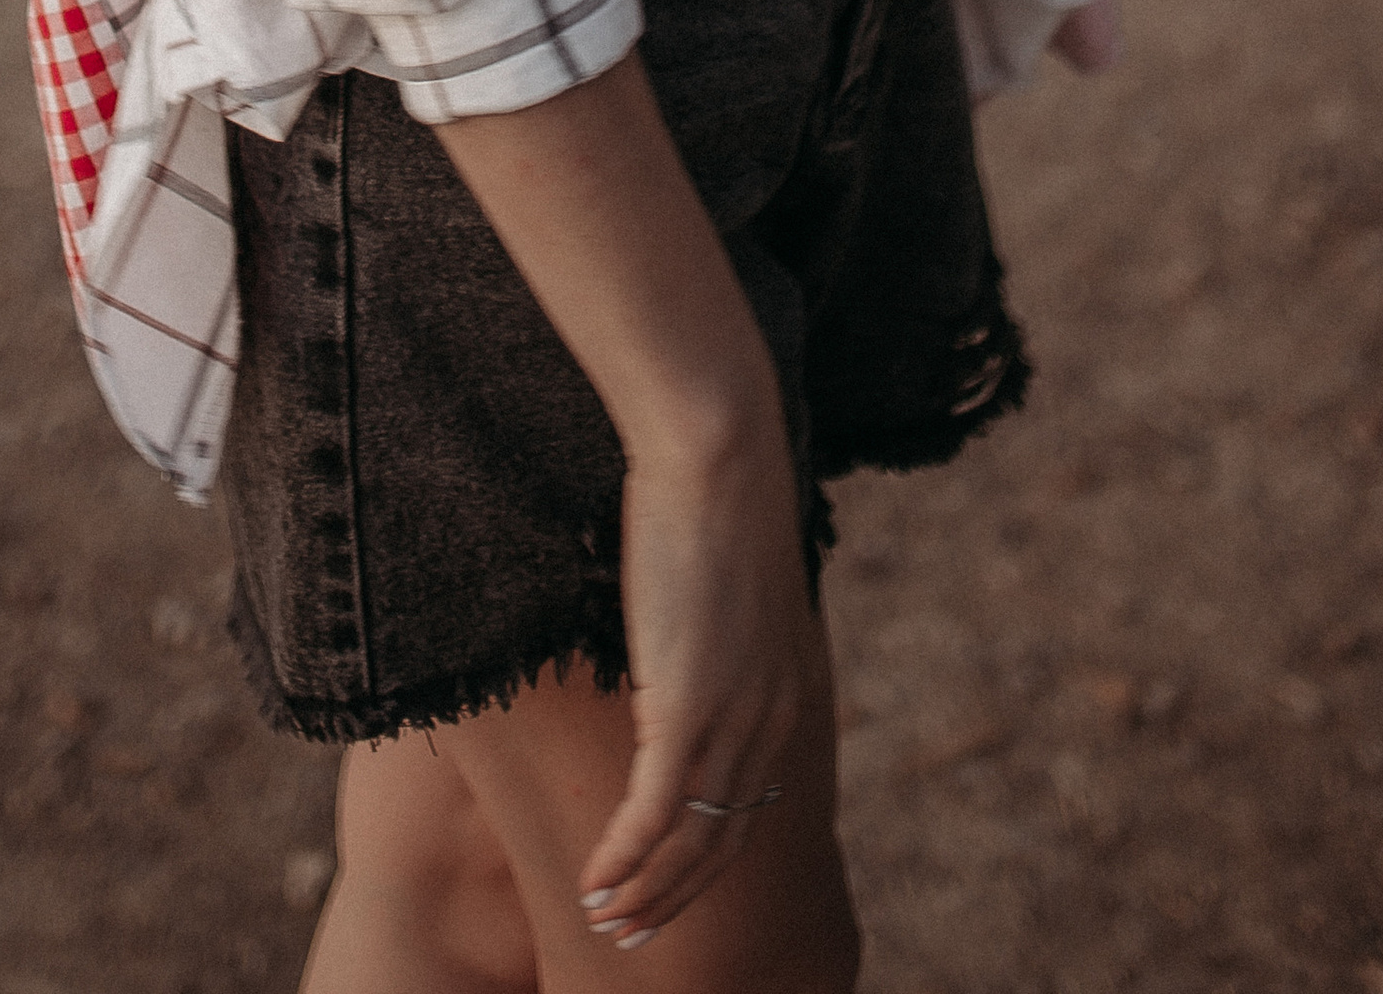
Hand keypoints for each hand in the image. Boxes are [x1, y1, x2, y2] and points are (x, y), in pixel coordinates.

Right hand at [577, 417, 812, 945]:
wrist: (719, 448)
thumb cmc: (713, 488)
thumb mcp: (726, 573)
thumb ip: (714, 620)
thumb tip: (681, 624)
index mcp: (787, 688)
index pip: (751, 804)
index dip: (708, 857)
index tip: (669, 886)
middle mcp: (772, 717)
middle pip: (725, 840)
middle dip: (676, 896)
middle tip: (629, 933)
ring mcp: (734, 715)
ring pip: (690, 838)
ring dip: (644, 889)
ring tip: (603, 920)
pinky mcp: (689, 703)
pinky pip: (656, 809)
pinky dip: (624, 855)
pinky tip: (595, 881)